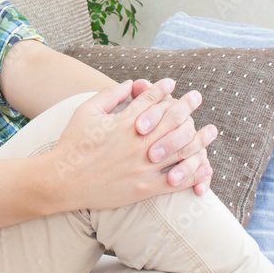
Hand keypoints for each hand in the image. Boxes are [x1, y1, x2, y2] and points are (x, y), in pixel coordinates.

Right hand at [48, 80, 212, 211]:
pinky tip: (203, 165)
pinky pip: (176, 180)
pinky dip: (193, 172)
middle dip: (186, 106)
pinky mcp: (144, 189)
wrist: (62, 182)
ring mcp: (143, 167)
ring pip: (180, 150)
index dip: (163, 89)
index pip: (150, 100)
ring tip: (210, 130)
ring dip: (198, 138)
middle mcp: (137, 143)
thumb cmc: (72, 144)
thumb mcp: (86, 112)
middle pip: (171, 120)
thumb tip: (130, 84)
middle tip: (196, 97)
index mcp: (124, 123)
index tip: (171, 83)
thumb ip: (109, 95)